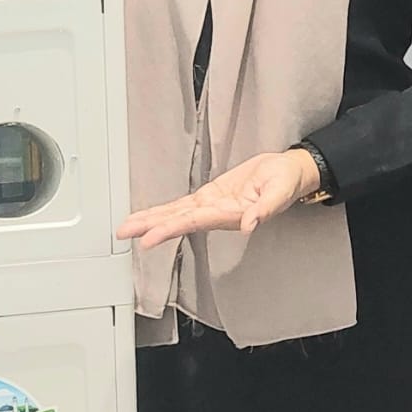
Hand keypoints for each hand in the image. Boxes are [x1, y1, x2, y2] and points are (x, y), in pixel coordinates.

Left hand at [115, 150, 320, 247]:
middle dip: (150, 227)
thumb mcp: (280, 191)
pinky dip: (163, 211)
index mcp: (229, 214)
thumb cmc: (285, 182)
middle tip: (124, 233)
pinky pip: (181, 206)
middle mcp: (215, 214)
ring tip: (127, 227)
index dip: (169, 230)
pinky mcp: (209, 197)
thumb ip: (265, 209)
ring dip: (151, 221)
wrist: (287, 173)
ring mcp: (210, 207)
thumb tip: (249, 225)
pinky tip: (147, 217)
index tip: (148, 238)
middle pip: (177, 222)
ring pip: (175, 215)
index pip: (193, 222)